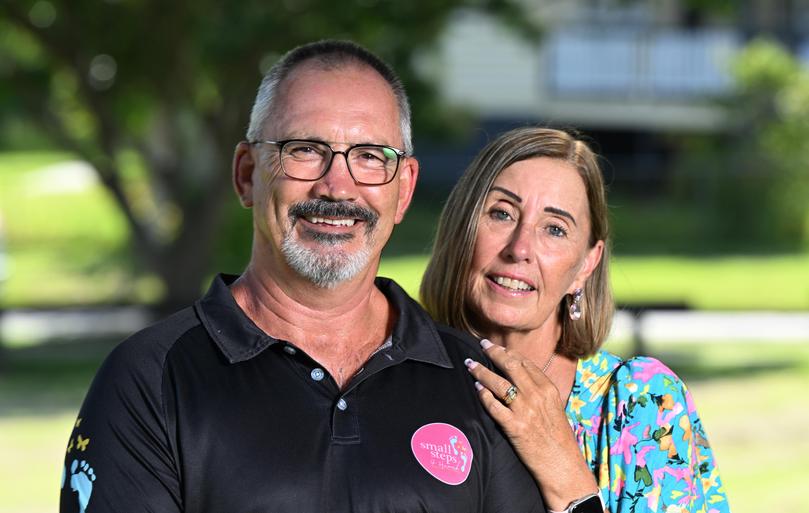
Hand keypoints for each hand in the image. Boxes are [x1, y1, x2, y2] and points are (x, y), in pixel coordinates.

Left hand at [465, 339, 600, 510]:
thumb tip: (521, 379)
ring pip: (498, 383)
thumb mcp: (555, 409)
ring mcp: (525, 410)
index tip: (497, 347)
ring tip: (470, 364)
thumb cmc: (559, 439)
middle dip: (493, 353)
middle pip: (511, 366)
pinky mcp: (514, 426)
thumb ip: (540, 392)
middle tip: (481, 345)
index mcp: (549, 390)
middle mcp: (537, 396)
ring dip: (481, 371)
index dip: (509, 353)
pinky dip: (483, 395)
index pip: (525, 363)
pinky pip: (493, 405)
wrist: (563, 465)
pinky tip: (476, 389)